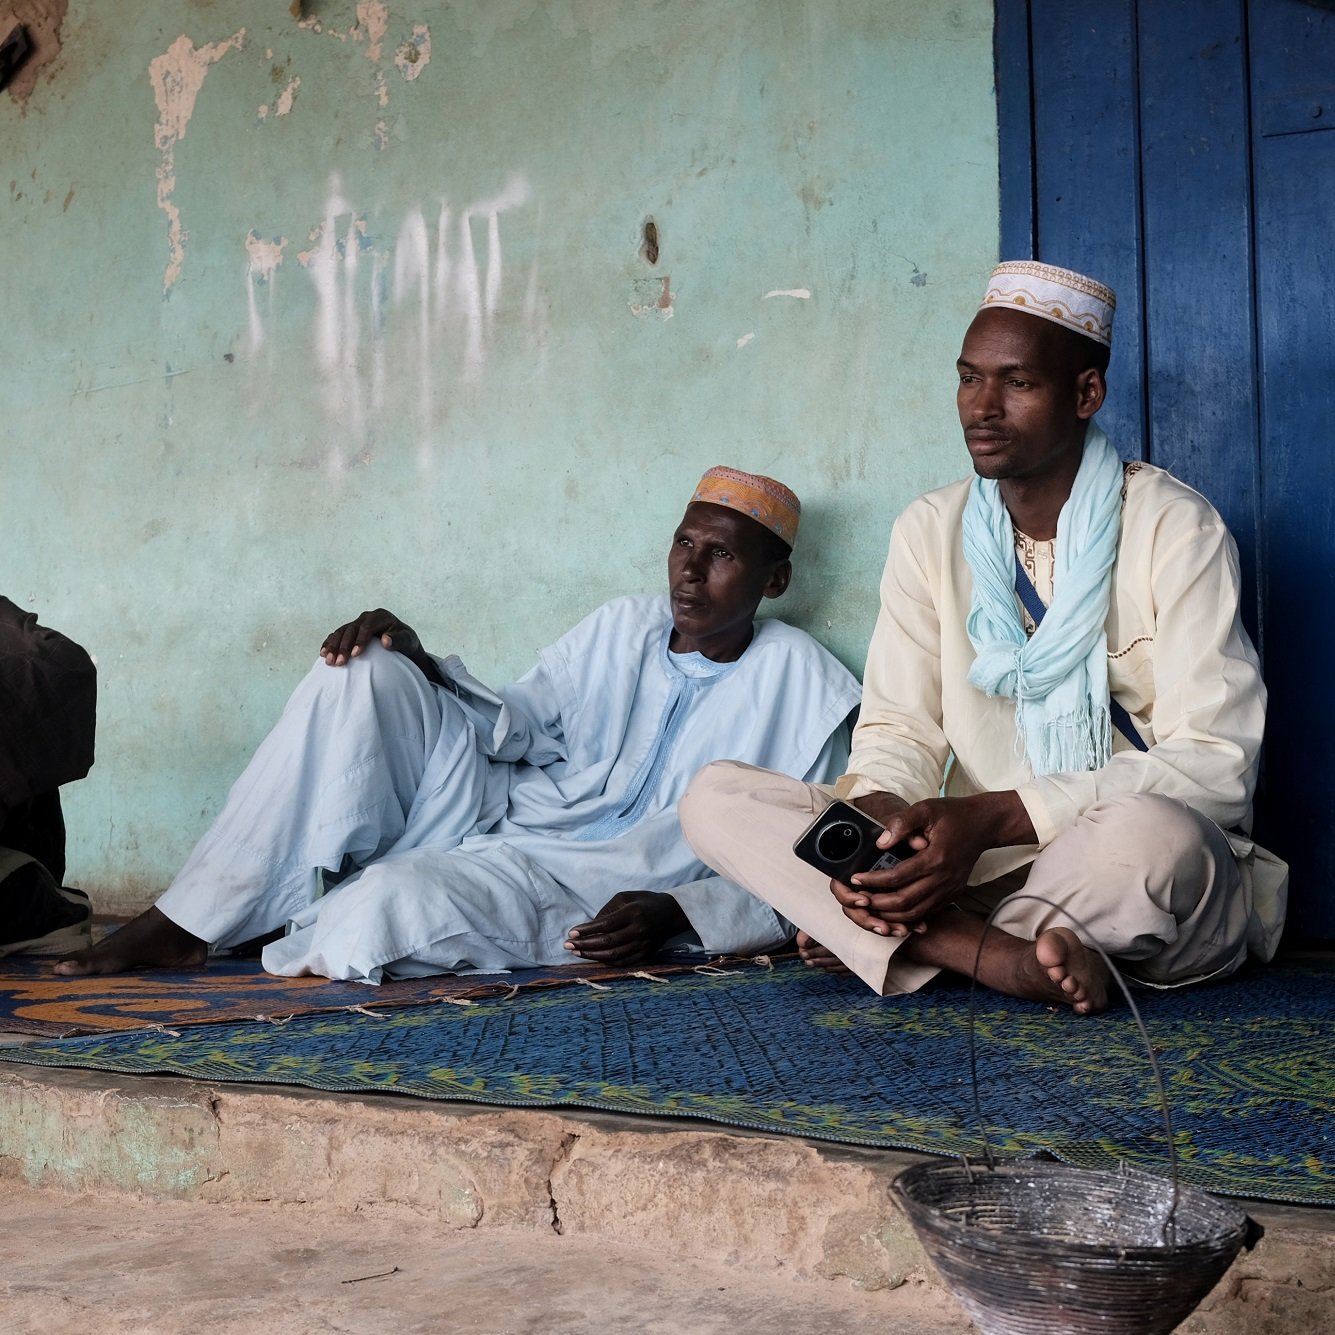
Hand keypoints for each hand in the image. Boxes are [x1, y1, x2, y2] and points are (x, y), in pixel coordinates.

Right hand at [320, 609, 437, 681]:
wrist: (402, 644)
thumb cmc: (407, 643)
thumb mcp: (409, 642)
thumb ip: (399, 640)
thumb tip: (385, 640)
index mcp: (381, 616)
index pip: (367, 627)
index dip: (360, 640)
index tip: (356, 655)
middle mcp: (366, 617)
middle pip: (351, 629)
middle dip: (343, 646)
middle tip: (338, 663)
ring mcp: (357, 623)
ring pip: (341, 632)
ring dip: (333, 646)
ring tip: (328, 661)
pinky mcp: (350, 631)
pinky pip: (336, 635)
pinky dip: (329, 643)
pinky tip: (323, 654)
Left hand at [565, 891, 689, 965]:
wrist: (672, 914)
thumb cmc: (644, 902)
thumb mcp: (626, 897)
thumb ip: (607, 910)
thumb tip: (590, 926)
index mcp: (633, 913)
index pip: (606, 924)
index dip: (587, 930)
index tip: (571, 933)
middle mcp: (639, 930)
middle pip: (608, 942)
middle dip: (585, 945)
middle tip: (567, 945)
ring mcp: (643, 945)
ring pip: (614, 955)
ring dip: (592, 956)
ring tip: (576, 952)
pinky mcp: (645, 954)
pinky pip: (623, 962)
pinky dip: (606, 962)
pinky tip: (593, 957)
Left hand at [829, 791, 1033, 937]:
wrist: (985, 824)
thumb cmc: (953, 814)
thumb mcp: (926, 808)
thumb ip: (902, 822)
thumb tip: (880, 843)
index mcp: (935, 858)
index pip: (897, 877)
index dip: (873, 881)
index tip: (855, 878)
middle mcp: (943, 879)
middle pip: (905, 902)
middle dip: (877, 904)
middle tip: (857, 898)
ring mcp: (950, 889)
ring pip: (916, 913)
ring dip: (891, 915)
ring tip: (870, 907)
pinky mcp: (953, 894)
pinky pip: (928, 912)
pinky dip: (908, 916)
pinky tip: (892, 912)